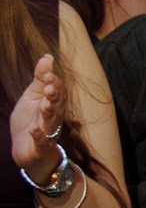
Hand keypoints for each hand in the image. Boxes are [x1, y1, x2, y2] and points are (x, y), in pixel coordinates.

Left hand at [9, 55, 65, 181]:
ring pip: (51, 122)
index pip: (59, 92)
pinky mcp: (40, 147)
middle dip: (54, 97)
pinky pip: (41, 142)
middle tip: (48, 88)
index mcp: (53, 104)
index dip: (54, 83)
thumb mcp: (32, 97)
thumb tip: (47, 57)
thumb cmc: (30, 121)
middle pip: (58, 106)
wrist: (26, 150)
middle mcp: (53, 117)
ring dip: (48, 113)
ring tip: (44, 105)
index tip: (47, 74)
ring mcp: (48, 133)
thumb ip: (40, 79)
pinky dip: (38, 136)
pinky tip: (33, 129)